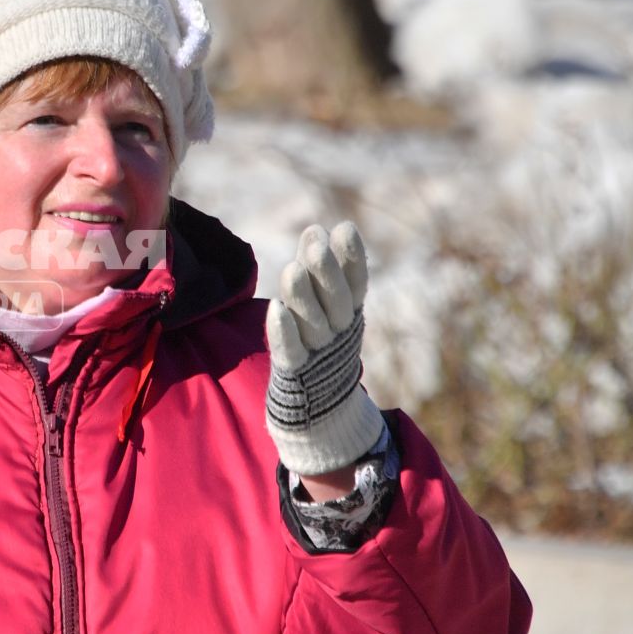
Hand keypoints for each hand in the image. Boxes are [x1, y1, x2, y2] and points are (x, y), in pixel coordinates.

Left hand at [264, 221, 385, 476]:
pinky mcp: (294, 371)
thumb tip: (319, 228)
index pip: (356, 283)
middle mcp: (338, 331)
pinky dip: (284, 331)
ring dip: (303, 296)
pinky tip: (276, 308)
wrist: (319, 406)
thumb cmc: (320, 339)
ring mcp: (318, 352)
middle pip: (336, 299)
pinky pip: (290, 350)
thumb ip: (322, 267)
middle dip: (326, 270)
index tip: (343, 228)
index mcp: (350, 313)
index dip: (352, 257)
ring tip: (293, 268)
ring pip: (312, 322)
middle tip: (316, 240)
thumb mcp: (328, 304)